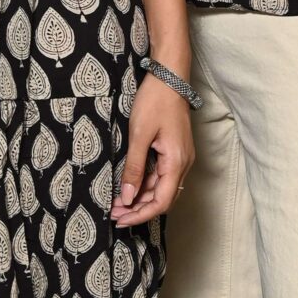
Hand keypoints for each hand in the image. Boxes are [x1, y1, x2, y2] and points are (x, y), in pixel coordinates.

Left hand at [109, 75, 195, 225]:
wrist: (169, 78)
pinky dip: (145, 184)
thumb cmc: (154, 102)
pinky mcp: (175, 151)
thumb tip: (127, 198)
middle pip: (163, 198)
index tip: (121, 219)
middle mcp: (183, 164)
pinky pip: (161, 176)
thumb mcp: (139, 135)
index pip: (162, 202)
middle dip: (138, 209)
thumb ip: (134, 168)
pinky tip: (130, 186)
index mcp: (177, 162)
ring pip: (161, 188)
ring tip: (117, 203)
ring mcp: (180, 158)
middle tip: (114, 214)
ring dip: (141, 198)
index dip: (141, 215)